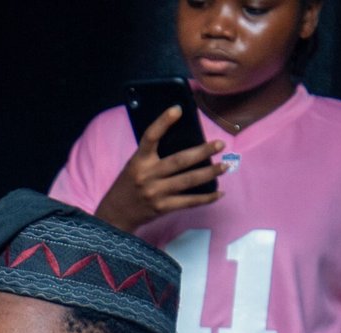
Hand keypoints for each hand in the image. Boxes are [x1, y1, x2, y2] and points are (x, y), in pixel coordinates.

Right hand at [94, 105, 226, 232]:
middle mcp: (147, 176)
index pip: (150, 137)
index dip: (163, 122)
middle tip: (220, 144)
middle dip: (202, 152)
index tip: (177, 109)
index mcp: (138, 161)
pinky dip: (206, 198)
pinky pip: (189, 202)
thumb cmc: (128, 185)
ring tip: (225, 166)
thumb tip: (184, 142)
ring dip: (210, 173)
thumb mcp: (134, 166)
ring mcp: (156, 193)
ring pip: (188, 181)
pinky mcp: (163, 208)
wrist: (115, 215)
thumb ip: (152, 156)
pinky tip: (219, 193)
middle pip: (179, 161)